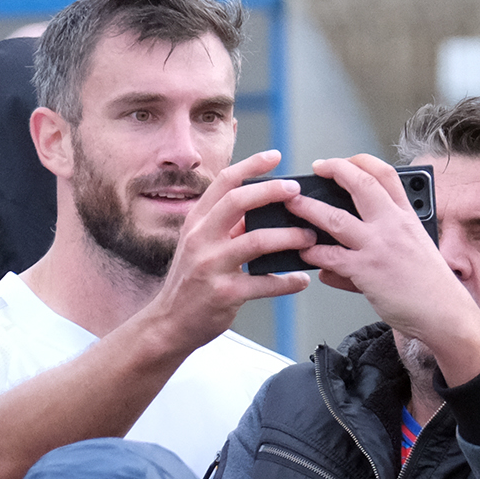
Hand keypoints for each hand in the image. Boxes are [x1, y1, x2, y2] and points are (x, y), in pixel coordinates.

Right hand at [141, 150, 313, 353]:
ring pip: (257, 241)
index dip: (250, 165)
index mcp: (196, 222)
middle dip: (272, 192)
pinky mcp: (224, 293)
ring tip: (309, 237)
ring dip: (289, 236)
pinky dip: (287, 281)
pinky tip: (300, 280)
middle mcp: (200, 239)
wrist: (170, 322)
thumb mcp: (199, 245)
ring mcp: (211, 266)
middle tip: (297, 191)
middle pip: (238, 202)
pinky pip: (264, 283)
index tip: (274, 156)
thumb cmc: (190, 281)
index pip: (224, 183)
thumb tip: (263, 205)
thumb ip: (225, 225)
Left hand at [288, 154, 479, 382]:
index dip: (361, 162)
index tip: (343, 161)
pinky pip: (331, 256)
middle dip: (335, 170)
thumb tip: (332, 264)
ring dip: (309, 208)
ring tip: (293, 204)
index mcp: (407, 217)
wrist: (446, 314)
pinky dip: (313, 253)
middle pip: (360, 185)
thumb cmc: (431, 287)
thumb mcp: (413, 253)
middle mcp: (393, 225)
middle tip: (316, 168)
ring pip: (335, 218)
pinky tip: (304, 252)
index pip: (385, 175)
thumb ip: (376, 248)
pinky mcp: (367, 270)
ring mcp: (379, 246)